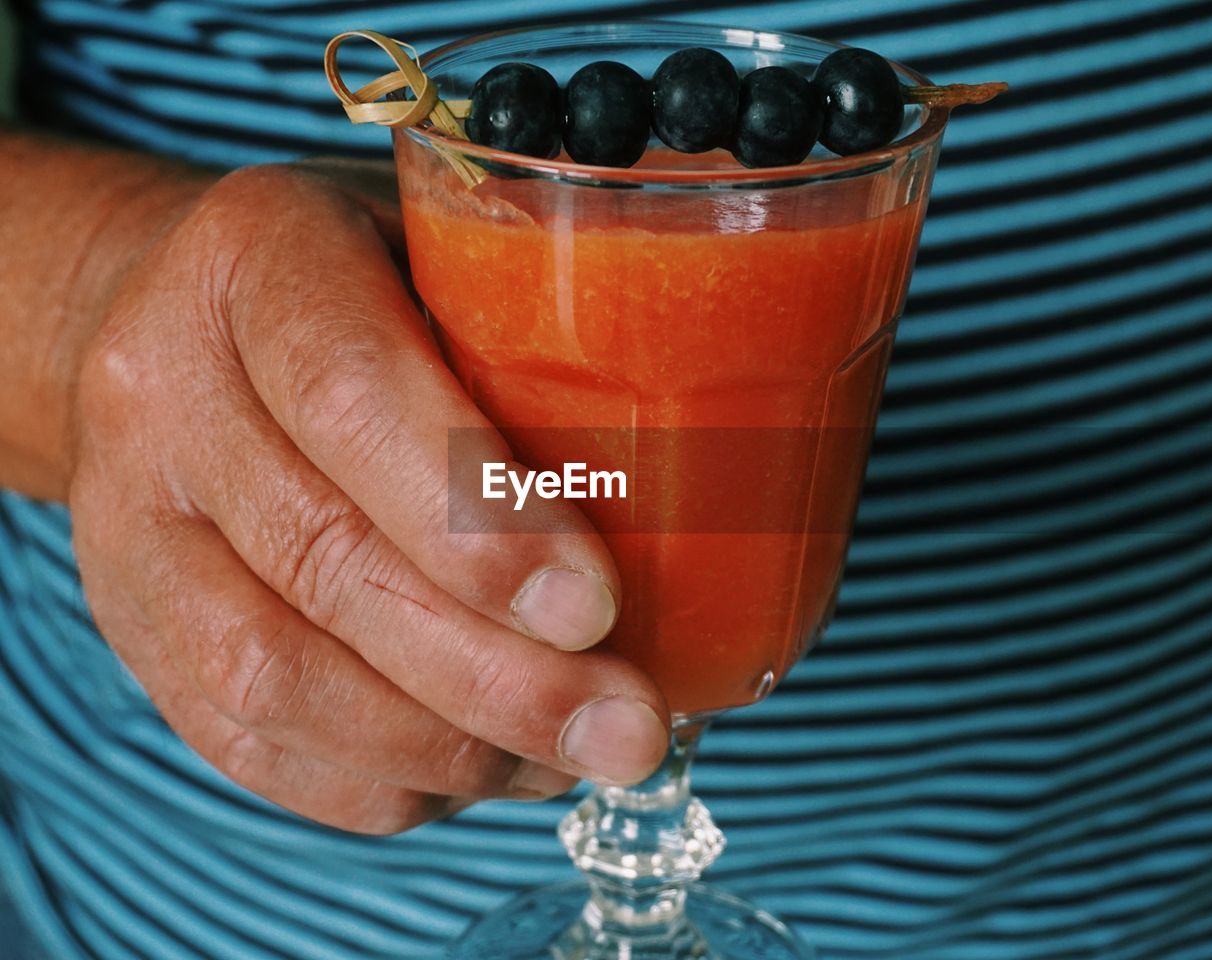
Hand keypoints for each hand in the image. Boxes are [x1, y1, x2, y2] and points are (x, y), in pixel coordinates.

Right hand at [67, 163, 669, 833]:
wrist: (170, 321)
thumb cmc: (356, 287)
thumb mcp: (443, 252)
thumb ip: (530, 343)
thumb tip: (700, 499)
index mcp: (253, 259)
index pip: (351, 393)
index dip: (476, 518)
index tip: (596, 608)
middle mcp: (161, 389)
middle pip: (324, 561)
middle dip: (494, 674)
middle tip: (627, 727)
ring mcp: (124, 521)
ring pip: (275, 675)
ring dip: (444, 744)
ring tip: (570, 756)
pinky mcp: (131, 624)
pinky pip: (246, 741)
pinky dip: (382, 781)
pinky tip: (480, 768)